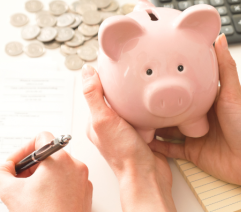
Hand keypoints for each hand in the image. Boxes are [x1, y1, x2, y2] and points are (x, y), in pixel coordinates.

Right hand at [0, 132, 91, 211]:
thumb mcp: (10, 192)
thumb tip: (1, 169)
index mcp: (60, 160)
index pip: (41, 138)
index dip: (23, 150)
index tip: (15, 165)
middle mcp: (75, 167)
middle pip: (48, 156)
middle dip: (30, 168)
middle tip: (18, 183)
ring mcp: (83, 181)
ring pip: (58, 170)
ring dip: (41, 178)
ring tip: (30, 196)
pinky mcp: (85, 195)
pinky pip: (67, 183)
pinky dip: (54, 188)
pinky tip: (43, 203)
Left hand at [82, 64, 175, 211]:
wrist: (148, 175)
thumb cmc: (124, 154)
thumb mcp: (104, 120)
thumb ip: (94, 95)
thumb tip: (87, 72)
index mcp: (96, 122)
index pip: (97, 92)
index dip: (104, 78)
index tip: (113, 64)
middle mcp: (110, 126)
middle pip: (115, 97)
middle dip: (123, 87)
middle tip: (132, 73)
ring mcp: (127, 130)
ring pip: (132, 105)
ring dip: (138, 98)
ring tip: (144, 88)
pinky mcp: (144, 134)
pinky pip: (146, 115)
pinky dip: (149, 109)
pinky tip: (153, 105)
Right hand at [148, 35, 240, 189]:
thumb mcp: (232, 92)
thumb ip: (225, 67)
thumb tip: (220, 38)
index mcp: (207, 100)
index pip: (184, 87)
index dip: (169, 80)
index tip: (153, 71)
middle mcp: (199, 116)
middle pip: (172, 108)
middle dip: (155, 103)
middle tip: (135, 95)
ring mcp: (194, 135)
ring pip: (166, 128)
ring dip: (151, 124)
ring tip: (132, 117)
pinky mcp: (191, 153)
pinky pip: (169, 149)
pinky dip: (156, 146)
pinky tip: (142, 140)